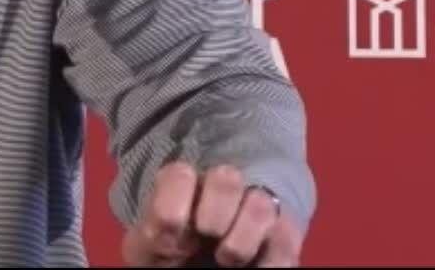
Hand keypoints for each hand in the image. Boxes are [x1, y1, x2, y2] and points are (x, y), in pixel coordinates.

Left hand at [121, 162, 302, 267]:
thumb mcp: (149, 246)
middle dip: (214, 217)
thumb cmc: (170, 254)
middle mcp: (223, 186)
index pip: (179, 175)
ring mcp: (258, 206)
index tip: (165, 240)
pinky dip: (266, 263)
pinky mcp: (285, 234)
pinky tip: (251, 268)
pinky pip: (285, 240)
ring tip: (227, 261)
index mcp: (183, 184)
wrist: (200, 260)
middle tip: (206, 240)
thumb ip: (153, 233)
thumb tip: (167, 230)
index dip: (172, 208)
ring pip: (261, 205)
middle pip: (227, 178)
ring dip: (241, 242)